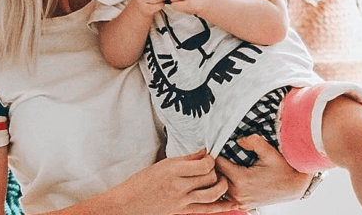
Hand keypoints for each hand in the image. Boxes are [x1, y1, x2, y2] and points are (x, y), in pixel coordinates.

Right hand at [114, 149, 239, 214]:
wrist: (128, 203)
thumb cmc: (141, 181)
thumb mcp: (161, 164)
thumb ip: (184, 159)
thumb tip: (203, 152)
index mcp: (172, 169)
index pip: (204, 163)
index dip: (212, 159)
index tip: (210, 157)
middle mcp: (179, 185)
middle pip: (210, 177)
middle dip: (217, 171)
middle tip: (215, 167)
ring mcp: (181, 201)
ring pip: (212, 193)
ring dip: (222, 186)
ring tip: (222, 180)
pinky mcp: (182, 211)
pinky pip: (207, 209)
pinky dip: (223, 207)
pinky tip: (233, 203)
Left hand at [216, 135, 311, 209]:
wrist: (294, 186)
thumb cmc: (283, 168)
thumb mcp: (270, 151)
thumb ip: (253, 142)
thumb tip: (238, 139)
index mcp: (241, 180)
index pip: (216, 164)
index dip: (213, 154)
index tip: (214, 146)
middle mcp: (238, 193)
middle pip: (214, 177)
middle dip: (213, 166)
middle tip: (214, 154)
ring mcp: (240, 201)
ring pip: (219, 188)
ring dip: (218, 177)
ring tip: (221, 165)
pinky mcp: (244, 205)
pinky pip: (226, 197)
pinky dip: (224, 187)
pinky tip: (228, 177)